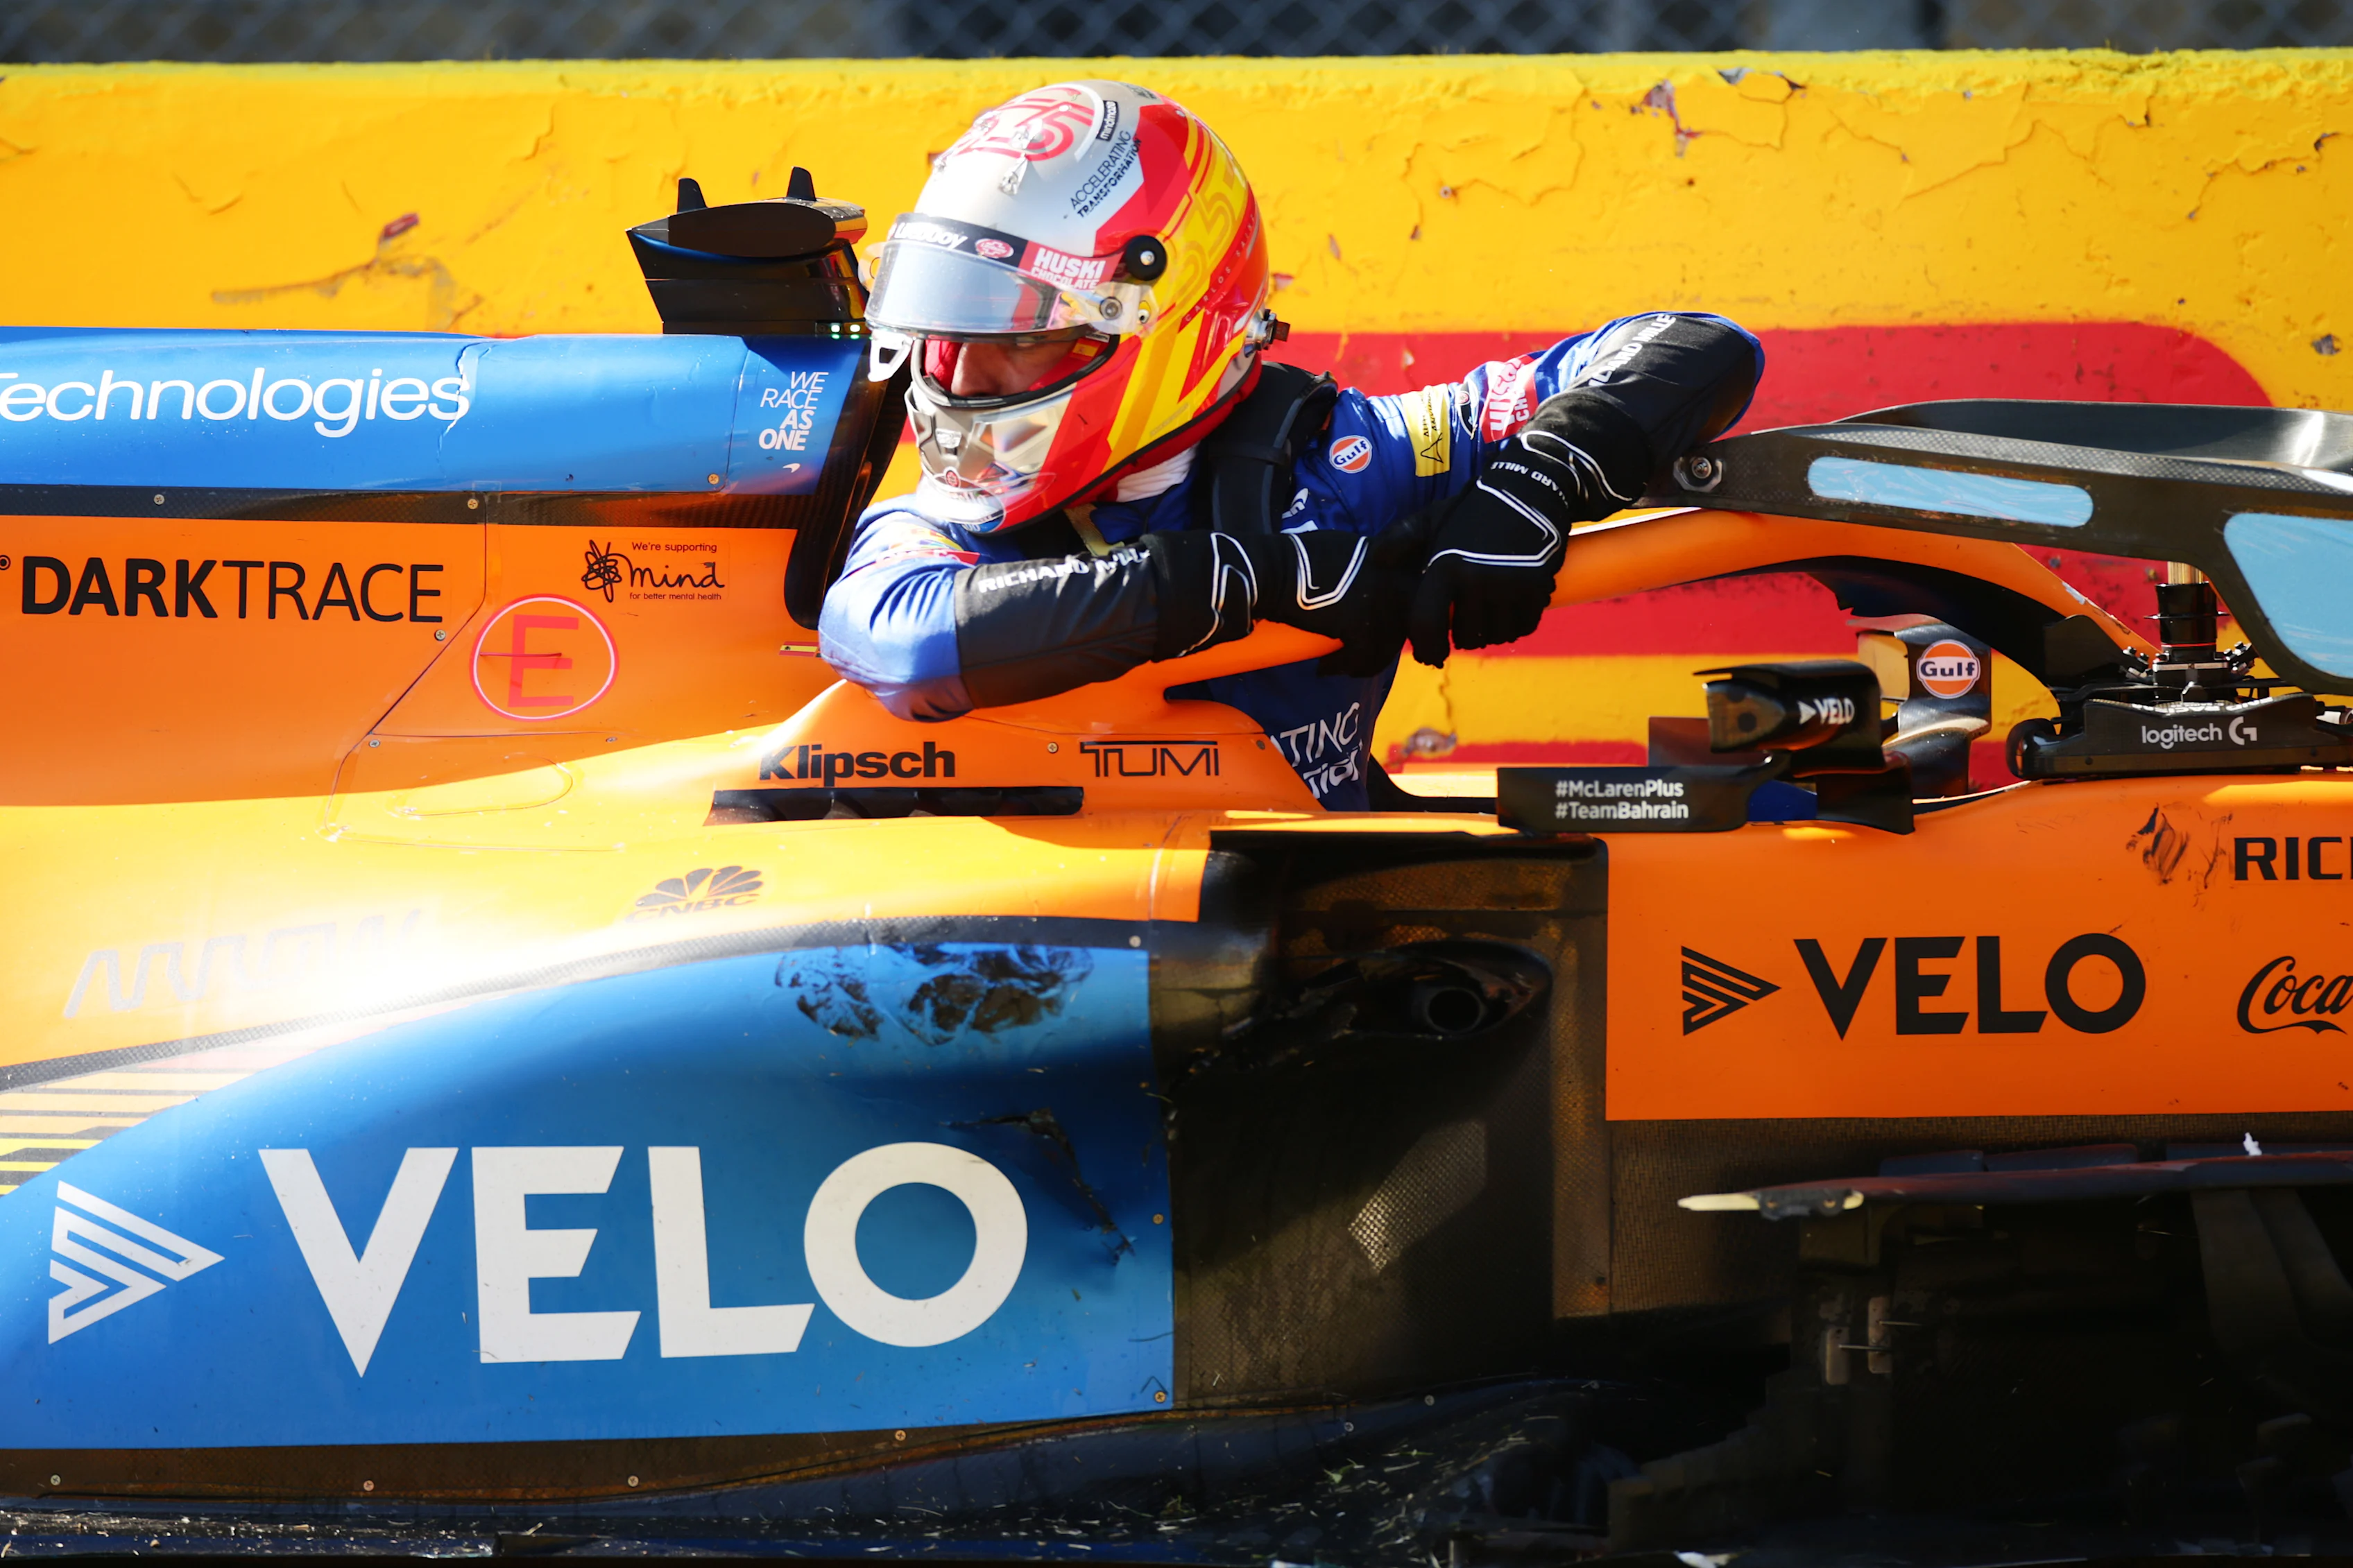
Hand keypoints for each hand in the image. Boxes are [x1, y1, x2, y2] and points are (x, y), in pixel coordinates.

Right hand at [1142, 529, 1413, 676]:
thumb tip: (1374, 579)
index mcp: (1389, 556)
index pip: (1411, 593)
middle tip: (1362, 654)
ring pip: (1387, 644)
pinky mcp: (1363, 627)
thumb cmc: (1296, 559)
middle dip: (1385, 642)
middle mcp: (1393, 578)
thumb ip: (1368, 563)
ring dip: (1363, 659)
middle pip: (1405, 622)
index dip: (1399, 614)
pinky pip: (1364, 658)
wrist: (1273, 572)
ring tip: (1340, 664)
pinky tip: (1325, 668)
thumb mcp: (1343, 548)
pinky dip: (1344, 667)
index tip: (1384, 629)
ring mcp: (1381, 603)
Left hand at [1389, 392, 1649, 665]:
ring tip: (1489, 612)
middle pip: (1466, 638)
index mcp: (1444, 567)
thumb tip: (1376, 559)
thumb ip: (1402, 538)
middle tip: (1467, 620)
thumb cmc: (1474, 512)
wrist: (1528, 491)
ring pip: (1496, 636)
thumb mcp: (1433, 518)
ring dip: (1492, 632)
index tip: (1432, 655)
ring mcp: (1508, 585)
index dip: (1427, 648)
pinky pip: (1523, 628)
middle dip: (1464, 636)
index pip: (1428, 625)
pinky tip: (1511, 610)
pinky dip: (1516, 626)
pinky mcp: (1537, 588)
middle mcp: (1475, 580)